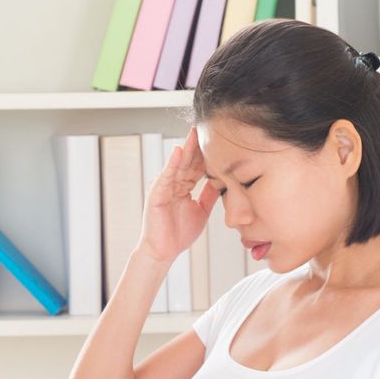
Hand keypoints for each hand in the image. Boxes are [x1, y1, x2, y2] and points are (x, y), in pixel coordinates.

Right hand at [135, 126, 220, 264]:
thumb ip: (210, 195)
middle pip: (188, 161)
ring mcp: (164, 187)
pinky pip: (166, 176)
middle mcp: (173, 184)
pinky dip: (172, 163)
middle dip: (197, 145)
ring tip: (194, 132)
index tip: (217, 139)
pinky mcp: (156, 194)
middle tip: (207, 126)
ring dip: (186, 148)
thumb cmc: (179, 234)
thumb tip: (223, 182)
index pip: (196, 166)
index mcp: (183, 187)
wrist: (163, 252)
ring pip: (178, 165)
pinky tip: (179, 150)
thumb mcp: (201, 211)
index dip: (206, 154)